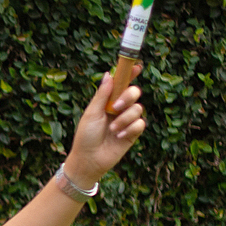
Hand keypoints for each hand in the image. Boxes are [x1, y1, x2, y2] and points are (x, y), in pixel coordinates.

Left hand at [64, 66, 146, 188]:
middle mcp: (119, 108)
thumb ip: (102, 94)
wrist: (89, 159)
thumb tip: (108, 74)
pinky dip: (129, 129)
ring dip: (124, 119)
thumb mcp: (91, 113)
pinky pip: (140, 124)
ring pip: (138, 109)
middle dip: (128, 97)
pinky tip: (118, 137)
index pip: (121, 84)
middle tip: (115, 107)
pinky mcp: (133, 133)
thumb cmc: (85, 135)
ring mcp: (127, 120)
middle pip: (134, 93)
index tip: (136, 66)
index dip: (129, 74)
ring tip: (112, 130)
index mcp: (108, 101)